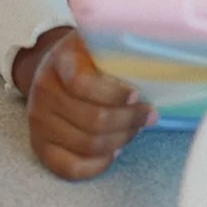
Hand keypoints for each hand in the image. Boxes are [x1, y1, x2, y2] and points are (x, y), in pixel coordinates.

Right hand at [10, 27, 154, 179]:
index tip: (138, 95)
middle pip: (93, 120)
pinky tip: (115, 151)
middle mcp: (44, 90)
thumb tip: (167, 55)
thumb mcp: (100, 39)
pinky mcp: (40, 145)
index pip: (84, 84)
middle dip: (130, 120)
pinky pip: (70, 167)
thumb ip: (123, 44)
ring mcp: (39, 121)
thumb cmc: (87, 58)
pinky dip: (98, 164)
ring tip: (135, 129)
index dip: (115, 94)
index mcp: (61, 60)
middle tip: (149, 115)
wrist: (52, 70)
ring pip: (88, 144)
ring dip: (120, 140)